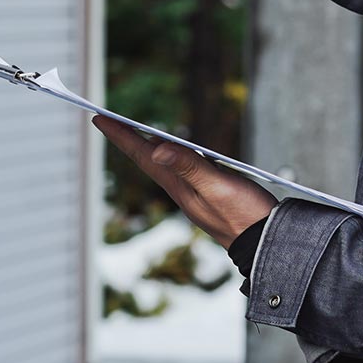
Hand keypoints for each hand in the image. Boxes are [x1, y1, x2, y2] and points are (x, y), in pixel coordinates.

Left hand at [94, 115, 277, 248]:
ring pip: (162, 166)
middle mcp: (182, 190)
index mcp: (179, 186)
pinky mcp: (209, 195)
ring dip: (146, 149)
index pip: (144, 156)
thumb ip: (191, 167)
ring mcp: (194, 194)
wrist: (263, 243)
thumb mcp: (218, 187)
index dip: (122, 136)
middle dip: (128, 140)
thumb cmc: (244, 215)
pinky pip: (180, 171)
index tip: (99, 119)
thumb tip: (157, 149)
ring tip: (134, 136)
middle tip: (109, 123)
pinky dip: (170, 158)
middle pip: (148, 160)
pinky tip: (175, 155)